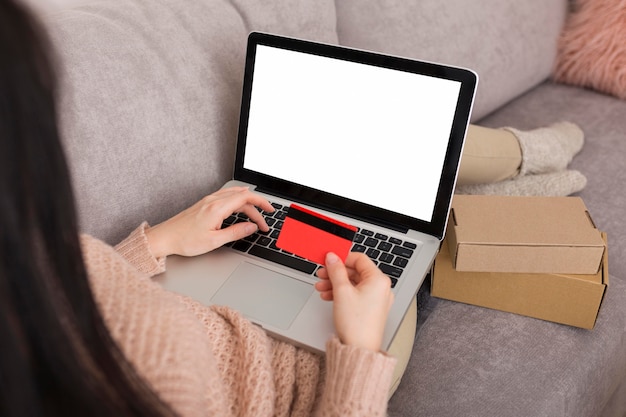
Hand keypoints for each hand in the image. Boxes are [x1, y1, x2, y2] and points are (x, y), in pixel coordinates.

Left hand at [145, 186, 273, 257]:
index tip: (270, 211)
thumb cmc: (185, 240)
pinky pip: (226, 196)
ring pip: (234, 196)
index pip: (246, 198)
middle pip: (242, 197)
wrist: (165, 237)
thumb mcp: (214, 241)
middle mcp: (213, 200)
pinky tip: (239, 202)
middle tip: (264, 223)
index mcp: (217, 208)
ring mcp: (208, 200)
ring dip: (248, 204)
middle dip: (257, 209)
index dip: (261, 204)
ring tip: (257, 213)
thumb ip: (236, 232)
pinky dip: (238, 199)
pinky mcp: (204, 204)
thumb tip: (252, 227)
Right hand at [315, 252, 393, 351]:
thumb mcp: (341, 291)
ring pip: (354, 284)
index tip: (329, 259)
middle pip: (355, 272)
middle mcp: (381, 288)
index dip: (342, 258)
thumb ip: (336, 270)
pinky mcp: (371, 309)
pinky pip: (356, 294)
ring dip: (336, 283)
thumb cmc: (356, 324)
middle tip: (321, 274)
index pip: (359, 259)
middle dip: (335, 273)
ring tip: (321, 288)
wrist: (359, 349)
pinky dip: (342, 293)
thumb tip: (332, 257)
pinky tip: (328, 296)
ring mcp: (377, 299)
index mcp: (378, 280)